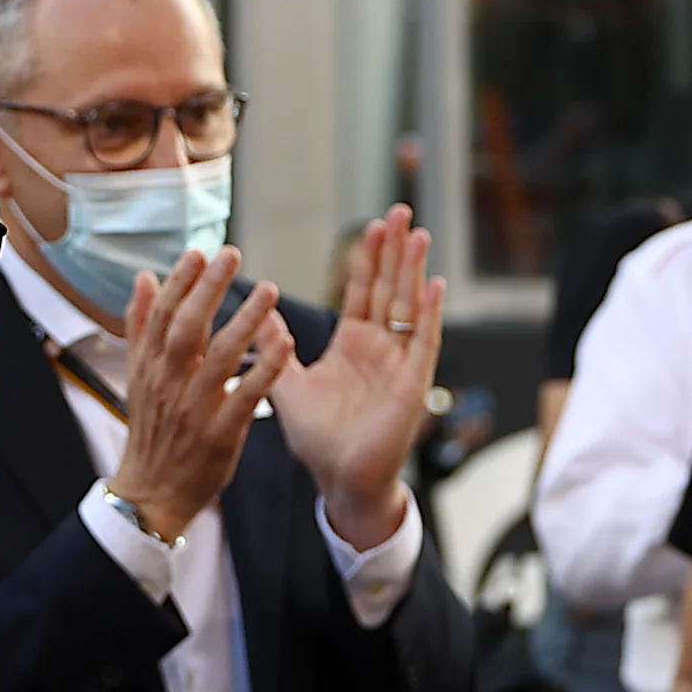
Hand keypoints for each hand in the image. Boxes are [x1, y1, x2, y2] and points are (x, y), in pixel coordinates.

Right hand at [113, 247, 285, 541]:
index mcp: (150, 367)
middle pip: (186, 329)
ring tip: (269, 289)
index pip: (161, 316)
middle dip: (207, 289)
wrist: (152, 493)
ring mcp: (193, 409)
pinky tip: (285, 343)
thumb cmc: (154, 428)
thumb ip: (142, 327)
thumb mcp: (138, 377)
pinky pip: (244, 397)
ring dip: (245, 321)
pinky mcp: (219, 434)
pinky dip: (264, 369)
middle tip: (231, 254)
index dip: (179, 282)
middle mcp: (168, 384)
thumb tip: (145, 277)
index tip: (198, 251)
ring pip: (218, 358)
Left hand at [270, 205, 444, 547]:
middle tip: (401, 212)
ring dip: (414, 270)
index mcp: (353, 345)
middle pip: (390, 288)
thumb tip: (256, 312)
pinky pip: (424, 342)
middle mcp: (381, 347)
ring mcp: (400, 362)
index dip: (367, 259)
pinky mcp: (413, 383)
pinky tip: (435, 285)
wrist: (342, 479)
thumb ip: (274, 348)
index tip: (372, 226)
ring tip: (419, 234)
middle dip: (395, 251)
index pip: (363, 292)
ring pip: (409, 306)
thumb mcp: (287, 385)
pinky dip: (431, 314)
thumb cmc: (320, 440)